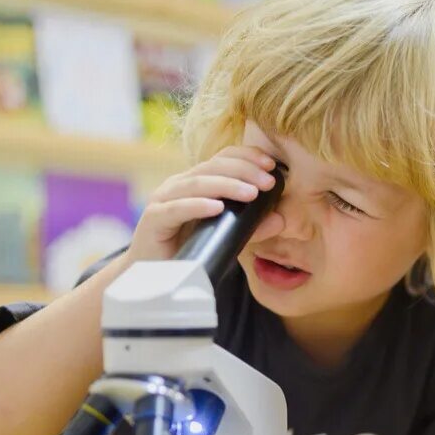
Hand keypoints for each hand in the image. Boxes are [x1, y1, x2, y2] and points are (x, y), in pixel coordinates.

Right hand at [127, 146, 282, 263]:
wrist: (153, 278)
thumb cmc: (190, 251)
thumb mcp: (226, 237)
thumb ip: (251, 228)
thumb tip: (281, 220)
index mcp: (196, 182)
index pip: (222, 159)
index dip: (247, 156)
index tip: (272, 165)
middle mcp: (179, 185)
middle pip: (213, 167)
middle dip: (244, 171)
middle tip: (268, 182)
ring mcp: (163, 200)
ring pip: (196, 183)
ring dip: (226, 186)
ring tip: (251, 193)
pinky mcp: (153, 220)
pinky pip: (176, 209)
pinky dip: (197, 206)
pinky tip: (217, 208)